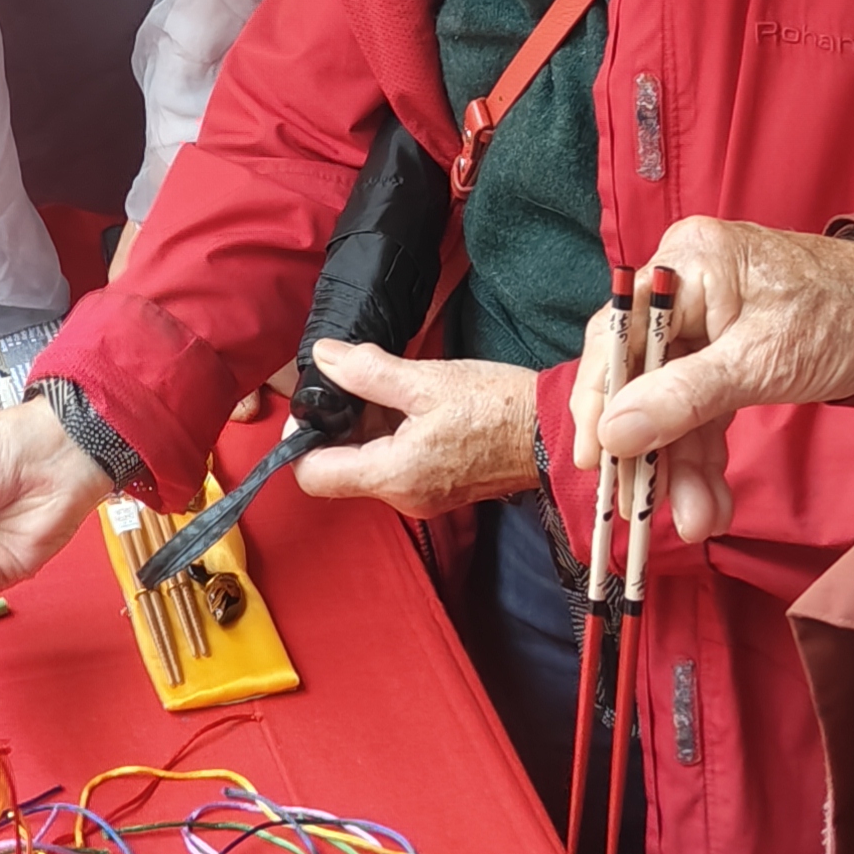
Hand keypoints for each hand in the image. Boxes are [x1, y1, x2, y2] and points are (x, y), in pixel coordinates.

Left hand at [291, 342, 540, 514]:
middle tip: (351, 383)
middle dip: (337, 425)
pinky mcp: (437, 488)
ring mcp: (421, 496)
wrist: (552, 431)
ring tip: (385, 387)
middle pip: (339, 468)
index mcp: (393, 474)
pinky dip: (389, 435)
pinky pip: (395, 465)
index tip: (313, 405)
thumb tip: (323, 356)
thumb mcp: (426, 380)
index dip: (301, 440)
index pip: (314, 476)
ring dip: (365, 427)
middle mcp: (402, 496)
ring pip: (368, 464)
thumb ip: (367, 370)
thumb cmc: (498, 407)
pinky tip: (407, 404)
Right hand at [578, 222, 853, 542]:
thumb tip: (613, 433)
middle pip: (643, 375)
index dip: (599, 400)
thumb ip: (683, 397)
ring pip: (674, 401)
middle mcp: (686, 286)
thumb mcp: (759, 363)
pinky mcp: (727, 352)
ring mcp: (706, 321)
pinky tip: (711, 501)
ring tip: (695, 521)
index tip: (593, 458)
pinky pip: (703, 406)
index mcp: (687, 265)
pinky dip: (707, 454)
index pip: (617, 335)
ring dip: (683, 465)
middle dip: (651, 448)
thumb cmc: (841, 317)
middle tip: (643, 510)